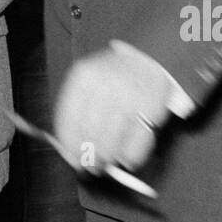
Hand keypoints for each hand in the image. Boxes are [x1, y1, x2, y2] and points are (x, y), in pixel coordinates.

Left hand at [54, 43, 174, 174]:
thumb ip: (77, 114)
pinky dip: (130, 158)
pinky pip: (136, 147)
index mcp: (84, 77)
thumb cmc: (113, 75)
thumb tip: (71, 154)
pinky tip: (127, 157)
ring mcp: (130, 98)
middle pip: (90, 135)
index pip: (69, 121)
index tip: (73, 158)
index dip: (70, 146)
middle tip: (92, 167)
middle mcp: (106, 86)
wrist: (150, 55)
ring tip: (108, 162)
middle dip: (89, 157)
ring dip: (108, 160)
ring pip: (111, 145)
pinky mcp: (151, 110)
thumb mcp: (90, 82)